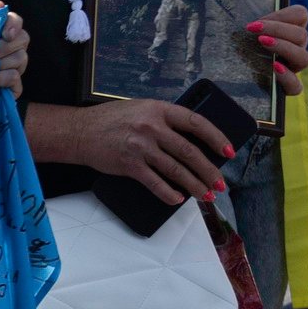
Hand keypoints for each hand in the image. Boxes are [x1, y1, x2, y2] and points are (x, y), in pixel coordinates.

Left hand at [0, 1, 28, 98]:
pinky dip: (2, 78)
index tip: (6, 33)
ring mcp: (18, 67)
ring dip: (1, 64)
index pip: (16, 21)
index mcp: (5, 35)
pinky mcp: (16, 86)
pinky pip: (16, 78)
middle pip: (23, 39)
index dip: (14, 24)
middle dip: (4, 47)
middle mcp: (16, 48)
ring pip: (21, 58)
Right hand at [73, 96, 234, 205]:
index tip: (228, 152)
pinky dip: (168, 193)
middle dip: (208, 171)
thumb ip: (163, 120)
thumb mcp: (140, 109)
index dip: (216, 138)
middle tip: (219, 184)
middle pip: (189, 152)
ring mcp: (140, 147)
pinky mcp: (129, 165)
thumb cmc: (110, 120)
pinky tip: (178, 199)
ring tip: (206, 195)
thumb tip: (191, 139)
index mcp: (158, 109)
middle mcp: (151, 127)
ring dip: (194, 185)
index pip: (196, 123)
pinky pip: (155, 183)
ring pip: (176, 170)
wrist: (79, 132)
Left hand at [245, 4, 307, 95]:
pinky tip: (273, 68)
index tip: (258, 20)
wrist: (231, 78)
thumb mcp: (244, 31)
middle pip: (302, 35)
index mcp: (289, 31)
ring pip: (305, 58)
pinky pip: (297, 87)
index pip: (301, 15)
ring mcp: (293, 69)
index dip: (283, 14)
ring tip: (262, 42)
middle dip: (278, 29)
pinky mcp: (287, 88)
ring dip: (284, 47)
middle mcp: (296, 49)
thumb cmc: (238, 47)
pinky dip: (287, 77)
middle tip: (254, 28)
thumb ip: (249, 20)